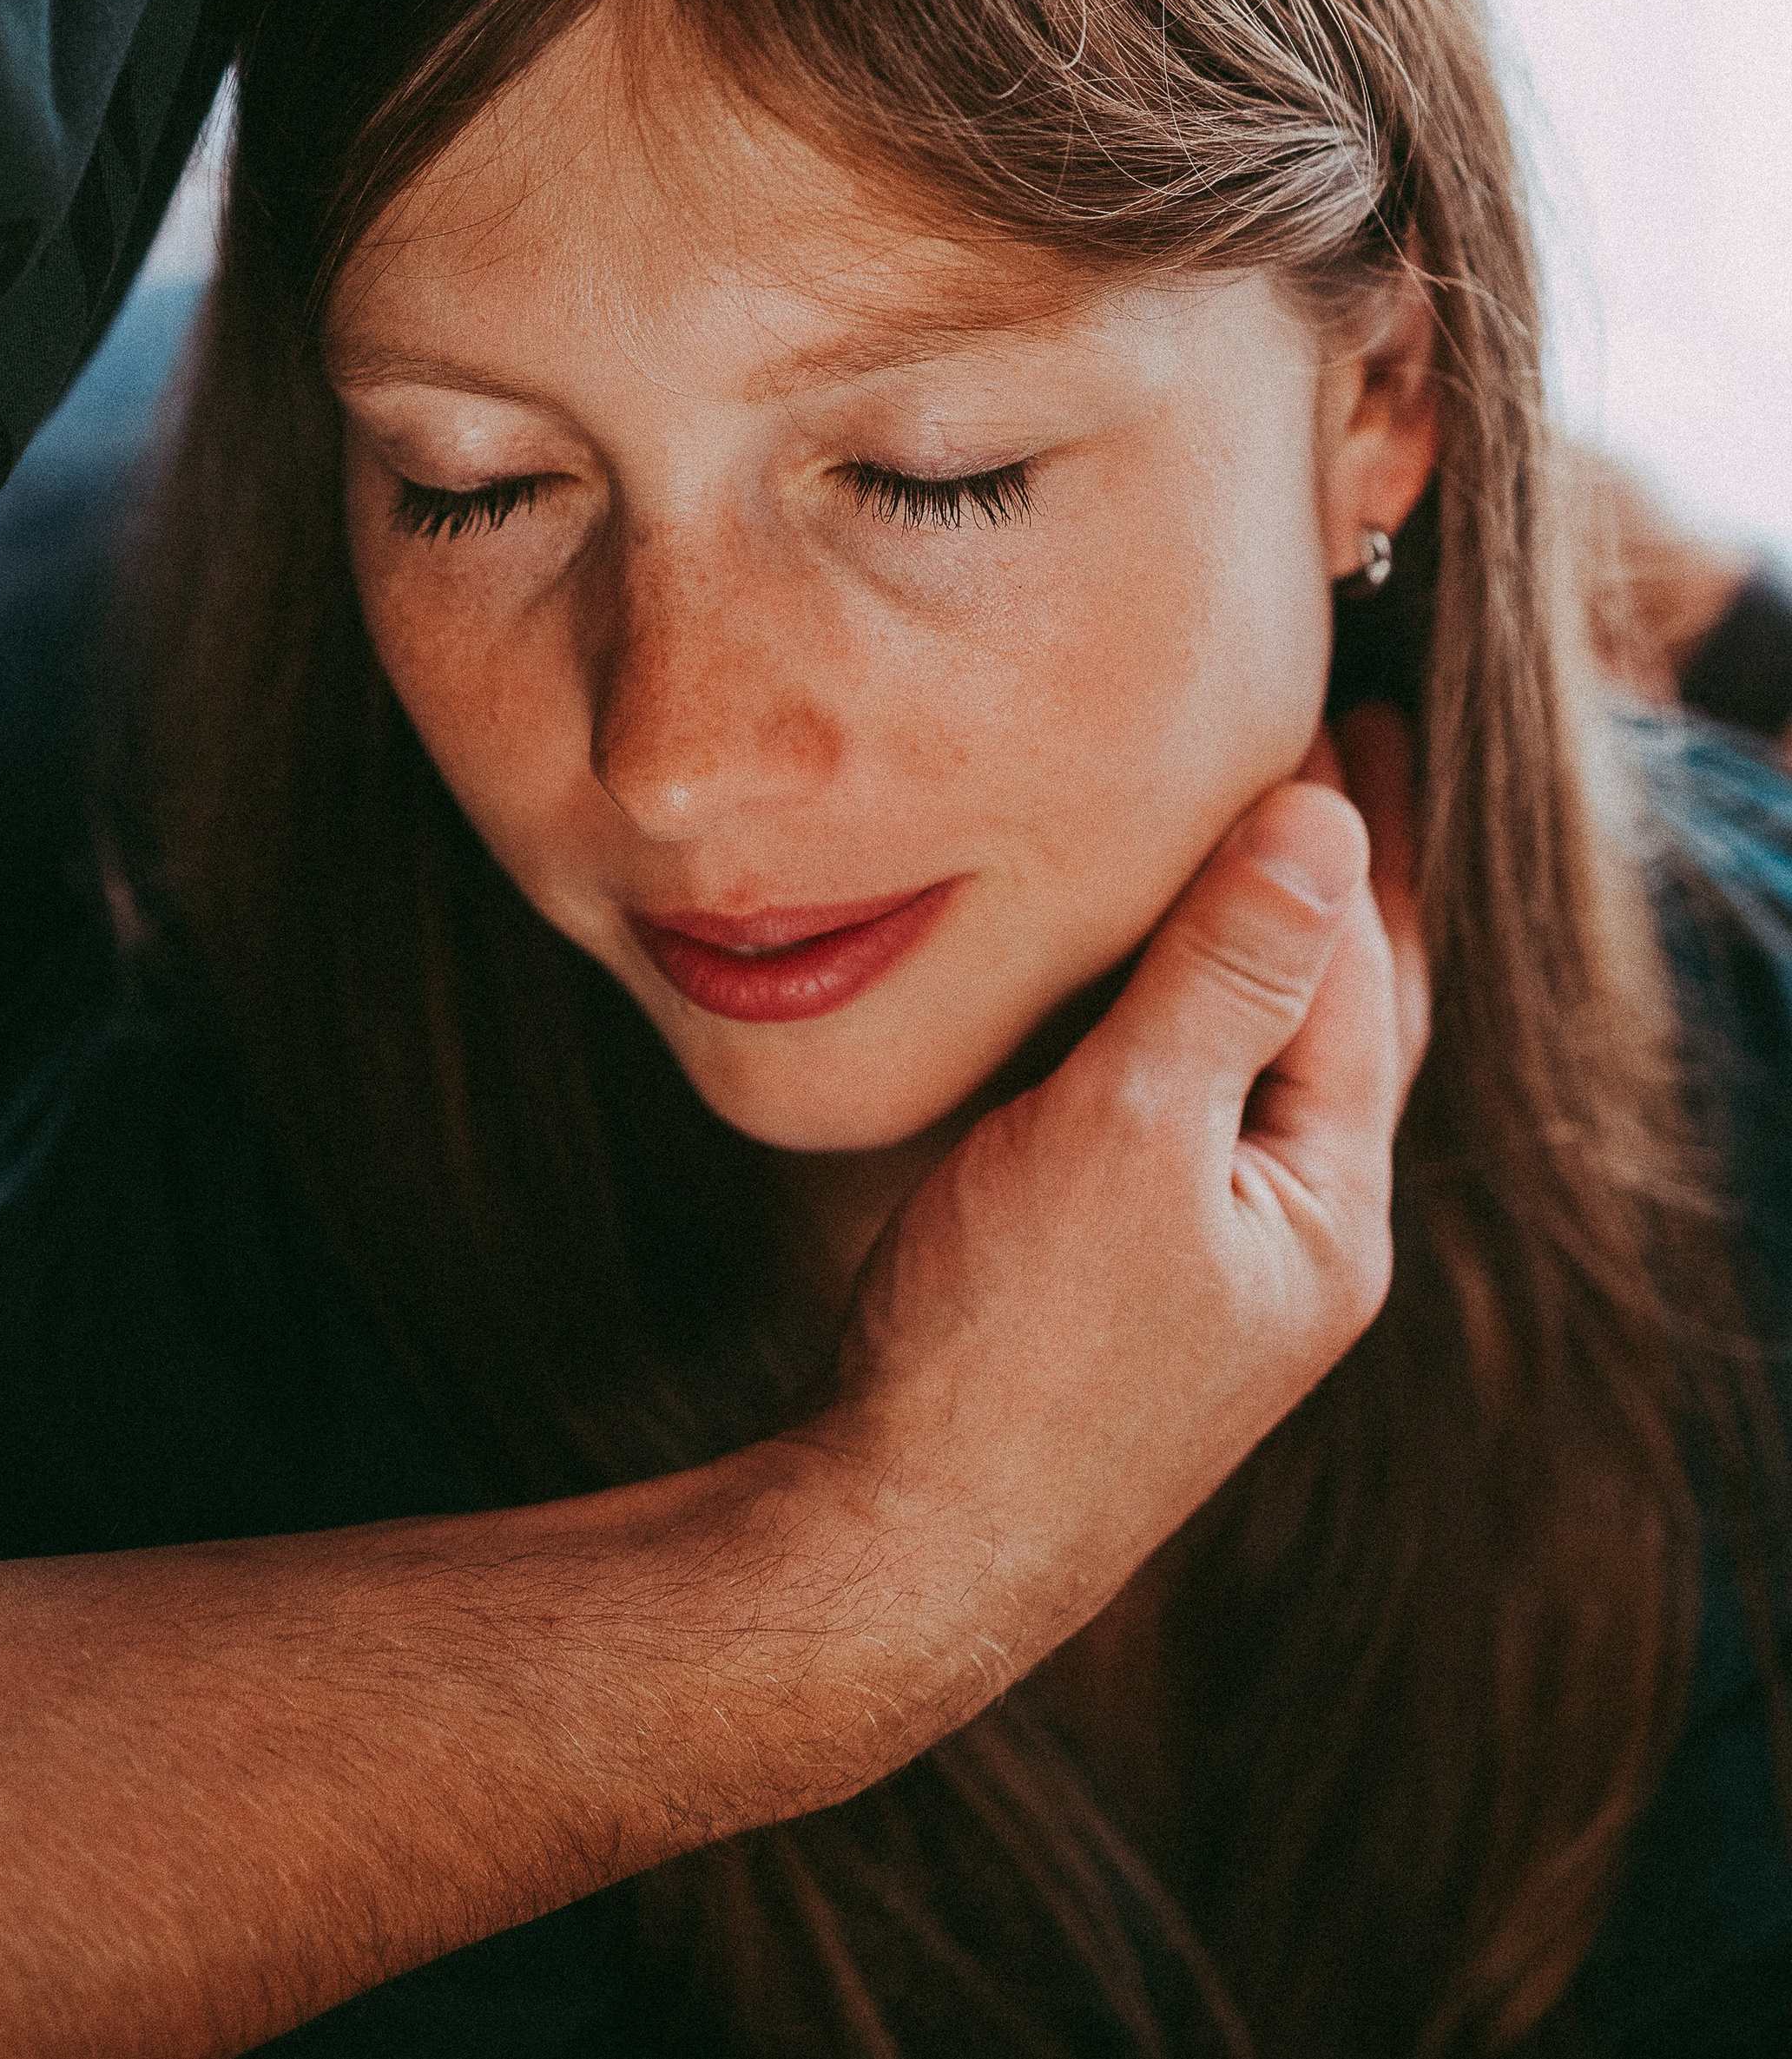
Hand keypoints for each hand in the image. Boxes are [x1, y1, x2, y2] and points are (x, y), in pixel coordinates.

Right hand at [807, 737, 1425, 1706]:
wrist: (901, 1549)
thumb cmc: (1011, 1347)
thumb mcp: (1129, 1131)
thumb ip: (1227, 975)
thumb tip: (1323, 821)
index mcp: (1330, 1212)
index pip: (1363, 982)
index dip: (1342, 841)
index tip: (1329, 717)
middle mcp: (1296, 1245)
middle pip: (1349, 1025)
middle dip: (1353, 887)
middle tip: (1365, 748)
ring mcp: (1214, 1275)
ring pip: (1270, 1070)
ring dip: (1275, 948)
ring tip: (1267, 839)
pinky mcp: (1127, 1288)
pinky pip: (1193, 1115)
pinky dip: (1198, 1019)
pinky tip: (1150, 987)